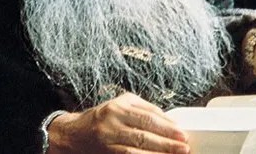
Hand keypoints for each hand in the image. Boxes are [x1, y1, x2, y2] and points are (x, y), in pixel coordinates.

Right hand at [47, 92, 188, 153]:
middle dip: (166, 143)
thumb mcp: (123, 105)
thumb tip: (172, 122)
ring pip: (135, 150)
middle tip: (184, 147)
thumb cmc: (103, 118)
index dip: (167, 127)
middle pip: (143, 135)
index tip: (182, 134)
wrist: (72, 134)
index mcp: (118, 108)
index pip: (148, 117)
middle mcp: (111, 123)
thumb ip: (147, 110)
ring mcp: (106, 141)